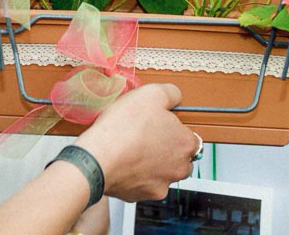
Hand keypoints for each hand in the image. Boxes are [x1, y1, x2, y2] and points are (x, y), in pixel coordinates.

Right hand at [72, 83, 195, 201]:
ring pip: (161, 172)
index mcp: (185, 144)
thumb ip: (170, 93)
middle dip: (165, 148)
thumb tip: (175, 96)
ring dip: (151, 162)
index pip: (191, 137)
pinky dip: (135, 174)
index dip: (174, 128)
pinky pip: (142, 183)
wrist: (97, 159)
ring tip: (131, 147)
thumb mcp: (151, 93)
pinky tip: (123, 161)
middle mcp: (179, 168)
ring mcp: (160, 184)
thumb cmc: (123, 129)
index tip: (160, 123)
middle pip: (179, 157)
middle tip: (145, 135)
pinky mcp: (141, 195)